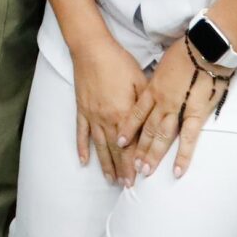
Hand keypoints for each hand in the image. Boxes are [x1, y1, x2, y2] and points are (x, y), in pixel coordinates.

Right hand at [70, 35, 152, 184]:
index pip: (131, 145)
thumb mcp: (140, 81)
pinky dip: (82, 148)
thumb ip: (145, 106)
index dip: (134, 162)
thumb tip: (155, 123)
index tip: (139, 177)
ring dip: (105, 164)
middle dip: (122, 169)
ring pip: (99, 146)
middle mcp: (107, 119)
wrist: (92, 50)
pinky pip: (81, 133)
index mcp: (124, 113)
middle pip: (115, 150)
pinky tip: (83, 161)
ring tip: (110, 180)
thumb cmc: (119, 63)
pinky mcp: (82, 109)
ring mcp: (92, 116)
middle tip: (127, 186)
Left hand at [130, 39, 229, 179]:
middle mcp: (160, 102)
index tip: (119, 143)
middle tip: (130, 167)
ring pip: (160, 137)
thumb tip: (153, 89)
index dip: (128, 130)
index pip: (135, 114)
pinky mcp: (195, 113)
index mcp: (152, 89)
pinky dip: (182, 156)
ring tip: (145, 171)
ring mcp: (176, 109)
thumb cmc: (186, 51)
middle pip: (146, 130)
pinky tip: (178, 171)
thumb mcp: (164, 65)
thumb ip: (157, 81)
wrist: (204, 47)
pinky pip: (188, 139)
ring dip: (152, 155)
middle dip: (137, 150)